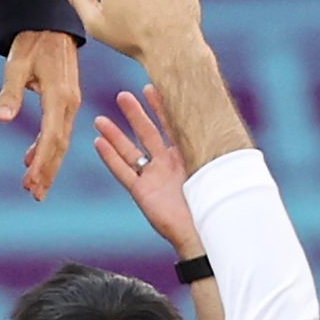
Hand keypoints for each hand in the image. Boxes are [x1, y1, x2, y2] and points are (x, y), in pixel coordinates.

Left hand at [0, 29, 82, 200]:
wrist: (50, 25)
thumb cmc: (31, 43)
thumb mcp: (16, 65)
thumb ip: (9, 93)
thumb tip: (1, 118)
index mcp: (60, 97)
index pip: (52, 138)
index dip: (43, 163)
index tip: (32, 183)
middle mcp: (70, 104)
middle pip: (60, 145)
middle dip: (48, 171)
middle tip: (34, 195)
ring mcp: (71, 103)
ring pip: (60, 140)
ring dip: (48, 163)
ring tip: (33, 185)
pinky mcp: (66, 101)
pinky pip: (58, 130)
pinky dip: (46, 147)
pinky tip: (32, 159)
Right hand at [93, 85, 203, 258]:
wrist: (204, 232)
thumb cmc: (216, 203)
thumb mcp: (216, 169)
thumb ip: (213, 146)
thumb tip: (220, 118)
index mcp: (187, 155)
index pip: (172, 125)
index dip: (161, 107)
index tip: (150, 87)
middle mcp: (168, 164)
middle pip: (147, 133)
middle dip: (135, 114)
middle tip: (122, 95)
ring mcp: (153, 177)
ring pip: (129, 151)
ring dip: (115, 135)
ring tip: (99, 120)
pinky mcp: (142, 193)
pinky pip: (123, 171)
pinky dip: (110, 158)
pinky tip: (98, 143)